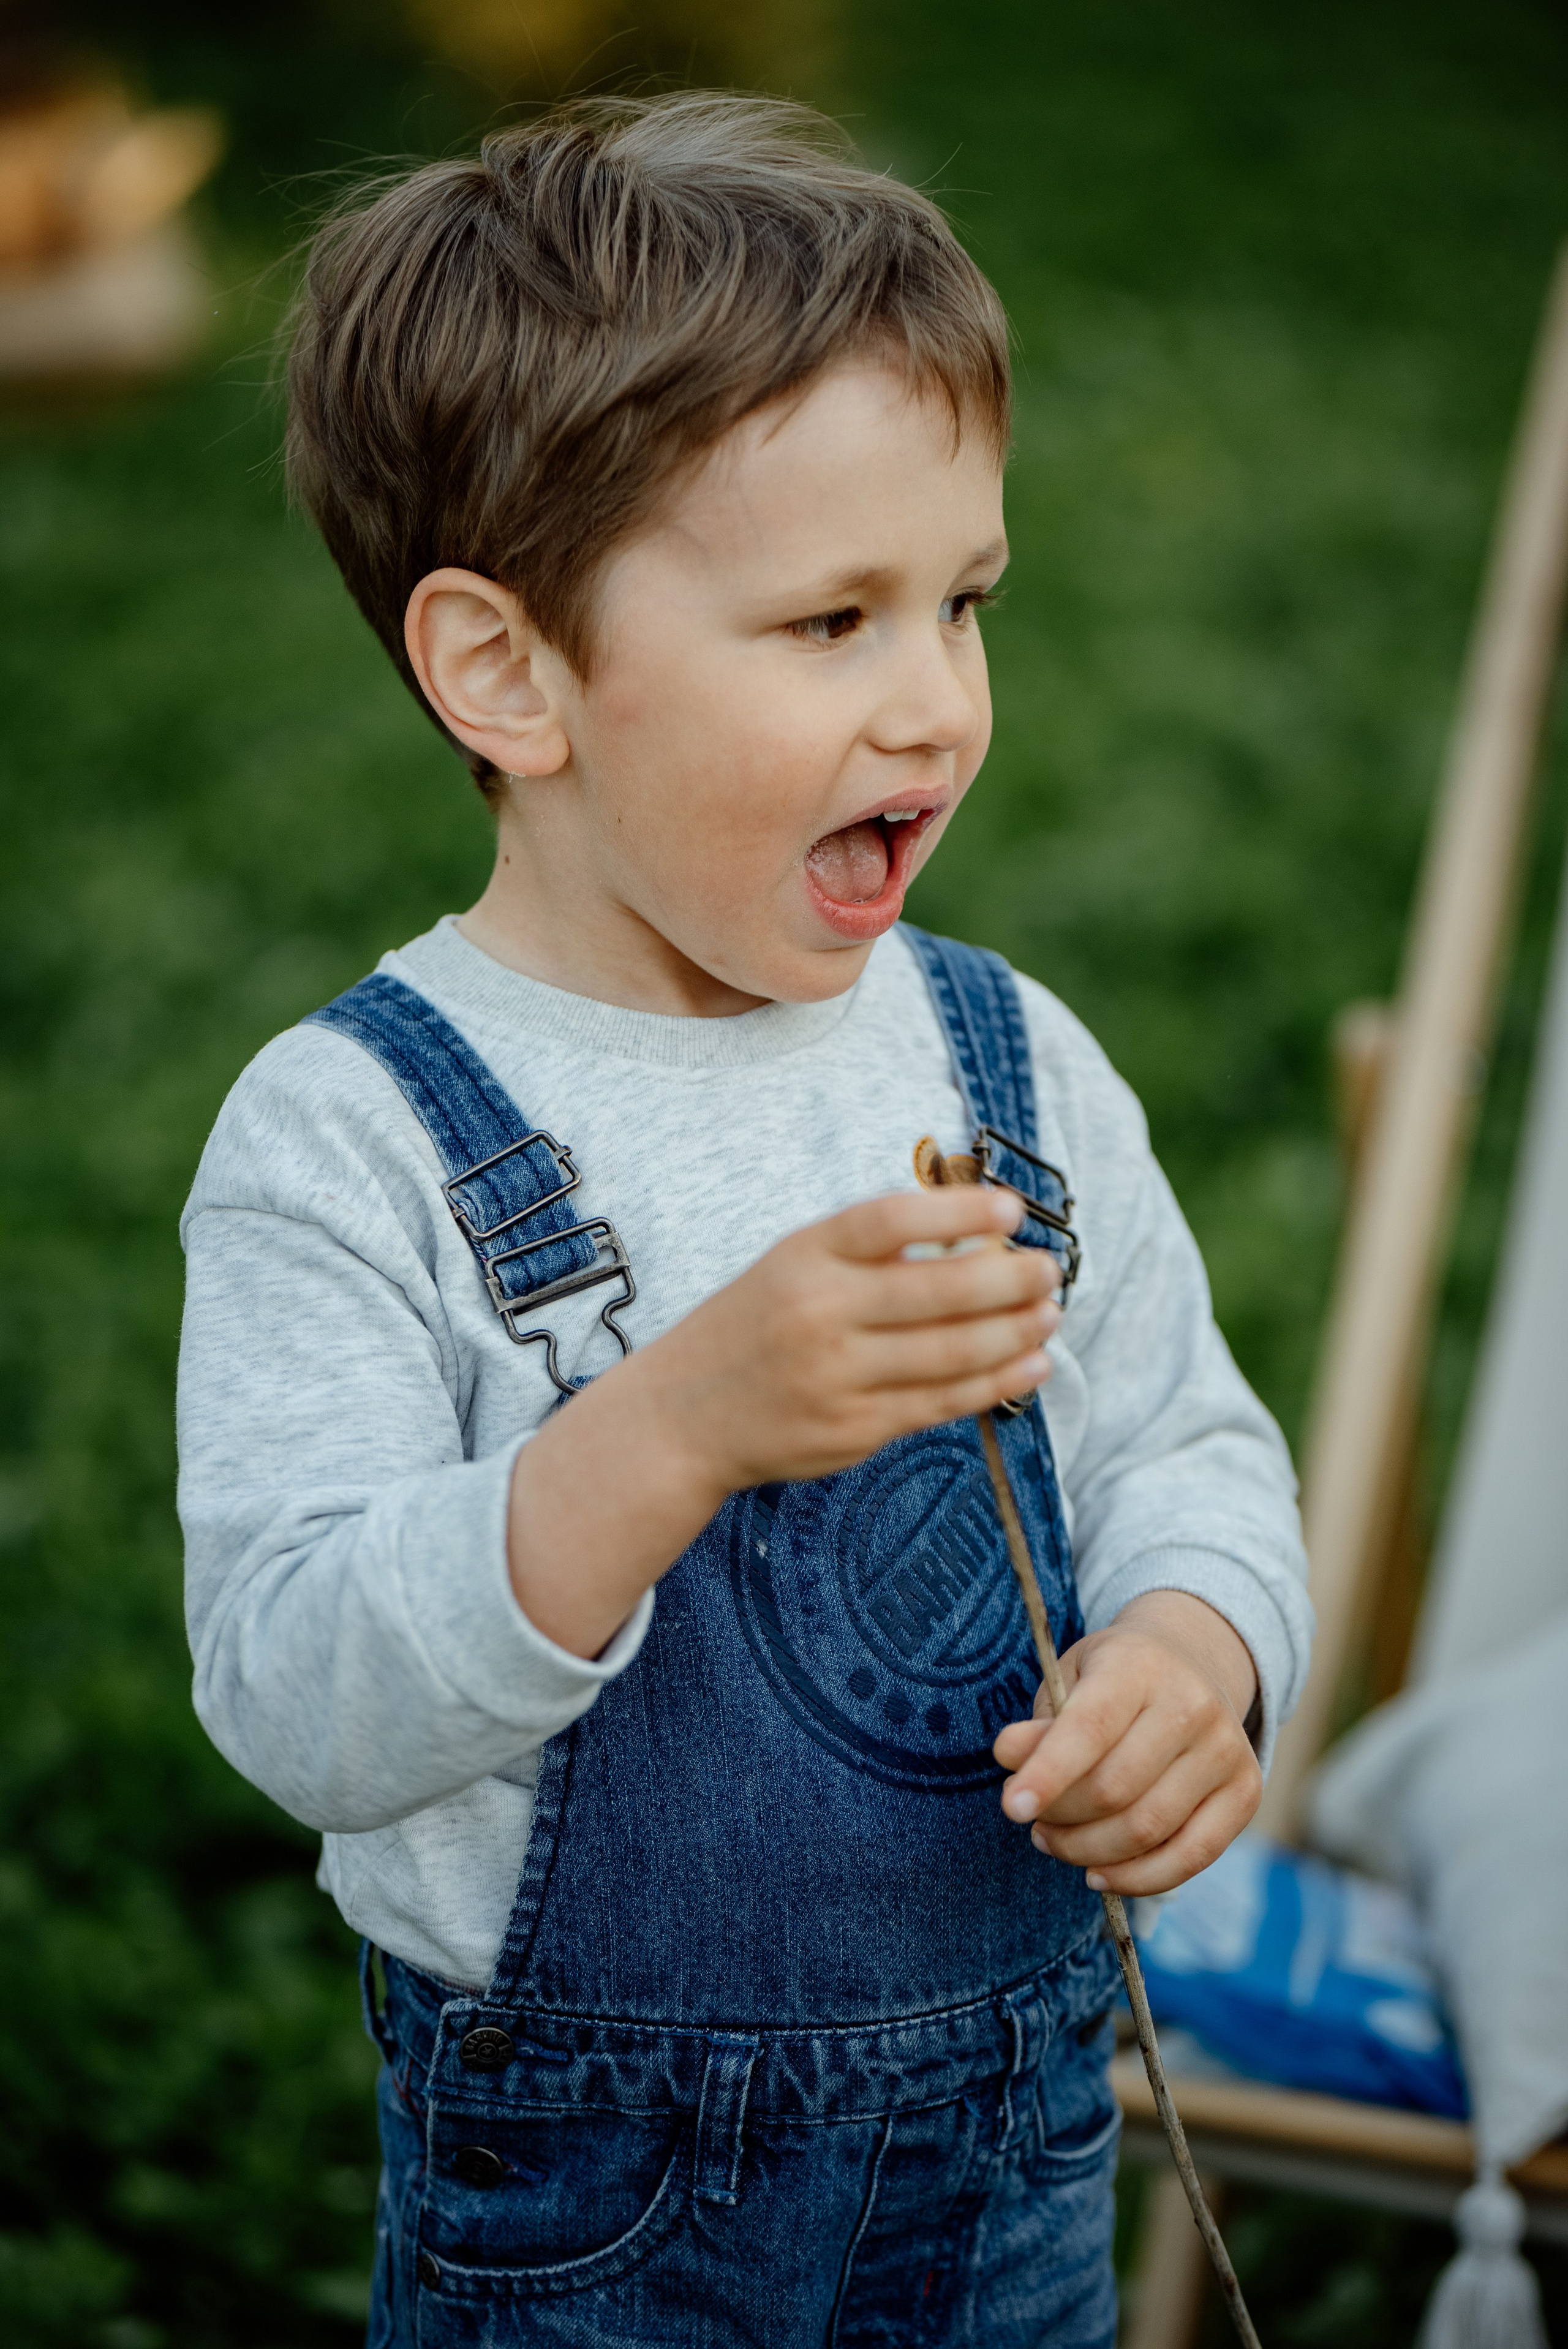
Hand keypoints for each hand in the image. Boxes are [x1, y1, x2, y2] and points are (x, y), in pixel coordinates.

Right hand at [509, 1185, 1060, 1655]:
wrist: (681, 1419)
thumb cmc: (750, 1328)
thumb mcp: (788, 1265)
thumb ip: (863, 1252)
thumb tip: (970, 1235)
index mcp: (801, 1257)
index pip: (888, 1221)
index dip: (957, 1210)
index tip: (1011, 1209)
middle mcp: (819, 1314)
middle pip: (937, 1290)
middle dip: (1009, 1279)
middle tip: (1050, 1269)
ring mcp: (837, 1377)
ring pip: (951, 1352)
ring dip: (1014, 1331)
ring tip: (1050, 1313)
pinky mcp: (854, 1430)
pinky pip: (941, 1403)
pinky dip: (995, 1382)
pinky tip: (1028, 1363)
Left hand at [992, 1590, 1260, 1896]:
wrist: (1193, 1663)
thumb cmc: (1114, 1678)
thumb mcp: (1070, 1678)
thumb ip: (1041, 1723)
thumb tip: (1009, 1756)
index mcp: (1139, 1665)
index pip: (1090, 1727)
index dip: (1048, 1773)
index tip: (1012, 1807)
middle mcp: (1193, 1705)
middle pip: (1115, 1789)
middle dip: (1061, 1819)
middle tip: (1035, 1823)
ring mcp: (1226, 1751)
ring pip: (1148, 1830)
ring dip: (1088, 1852)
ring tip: (1056, 1842)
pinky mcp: (1245, 1793)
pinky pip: (1190, 1858)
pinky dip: (1137, 1878)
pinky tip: (1100, 1872)